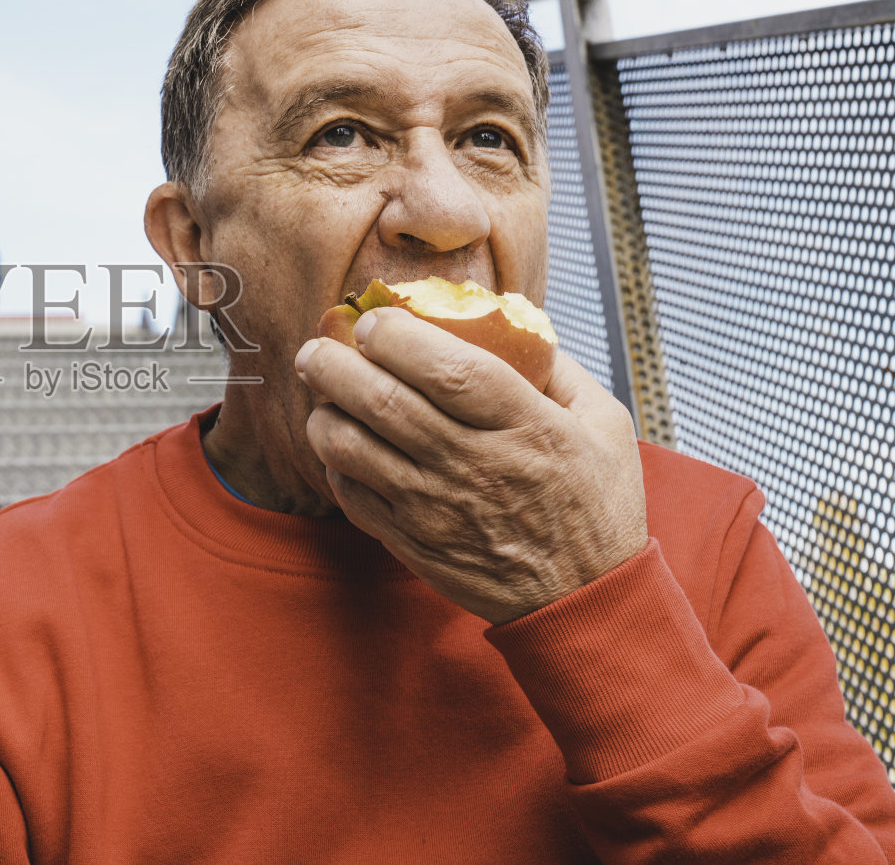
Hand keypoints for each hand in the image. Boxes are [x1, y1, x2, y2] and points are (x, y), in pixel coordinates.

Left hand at [297, 307, 647, 624]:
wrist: (583, 599)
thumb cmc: (595, 504)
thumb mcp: (605, 424)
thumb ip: (559, 368)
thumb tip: (510, 321)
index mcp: (526, 426)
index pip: (448, 370)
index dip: (397, 337)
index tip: (371, 321)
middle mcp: (474, 465)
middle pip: (383, 401)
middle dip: (333, 364)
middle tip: (316, 348)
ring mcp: (436, 508)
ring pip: (350, 448)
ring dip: (323, 414)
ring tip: (323, 396)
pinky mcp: (411, 542)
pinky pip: (350, 495)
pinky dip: (334, 464)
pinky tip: (343, 446)